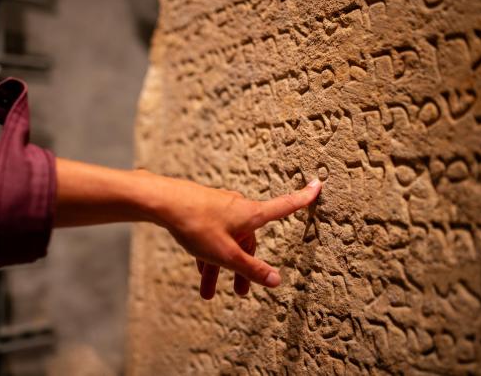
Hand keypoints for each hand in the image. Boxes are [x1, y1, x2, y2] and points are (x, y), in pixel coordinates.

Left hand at [145, 174, 321, 298]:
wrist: (163, 202)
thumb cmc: (197, 225)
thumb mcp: (226, 254)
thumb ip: (251, 269)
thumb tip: (278, 281)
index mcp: (251, 214)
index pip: (284, 206)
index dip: (302, 199)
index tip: (317, 185)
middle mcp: (238, 207)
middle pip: (248, 240)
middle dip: (244, 267)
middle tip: (240, 294)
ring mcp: (219, 207)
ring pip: (226, 241)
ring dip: (220, 266)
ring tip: (208, 292)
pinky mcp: (203, 208)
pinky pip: (212, 234)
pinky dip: (209, 252)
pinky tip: (198, 268)